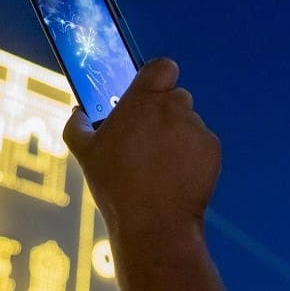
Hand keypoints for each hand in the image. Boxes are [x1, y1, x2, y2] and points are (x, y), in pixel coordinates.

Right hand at [63, 58, 220, 238]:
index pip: (161, 67)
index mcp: (143, 101)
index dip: (156, 78)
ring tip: (159, 166)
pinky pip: (202, 144)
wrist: (154, 223)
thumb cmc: (116, 186)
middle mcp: (174, 108)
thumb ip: (77, 125)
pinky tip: (175, 176)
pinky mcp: (212, 149)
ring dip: (177, 136)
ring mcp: (196, 128)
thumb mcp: (84, 154)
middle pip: (175, 97)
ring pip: (188, 122)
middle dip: (164, 113)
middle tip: (147, 139)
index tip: (147, 94)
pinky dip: (192, 156)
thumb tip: (77, 113)